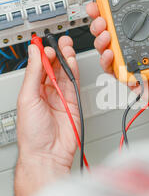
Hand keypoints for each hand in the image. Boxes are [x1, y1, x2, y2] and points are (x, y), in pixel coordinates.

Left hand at [15, 36, 79, 195]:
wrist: (48, 153)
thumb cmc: (32, 134)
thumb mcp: (28, 98)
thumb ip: (34, 74)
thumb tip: (34, 53)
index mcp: (31, 91)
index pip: (38, 67)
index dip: (41, 54)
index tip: (44, 45)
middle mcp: (46, 93)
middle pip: (52, 67)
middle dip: (55, 53)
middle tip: (58, 42)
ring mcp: (61, 97)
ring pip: (64, 73)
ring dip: (65, 59)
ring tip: (66, 47)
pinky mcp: (74, 102)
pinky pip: (74, 83)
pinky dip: (74, 71)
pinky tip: (71, 61)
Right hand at [87, 0, 148, 109]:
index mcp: (143, 31)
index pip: (120, 16)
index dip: (106, 8)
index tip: (100, 1)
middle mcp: (132, 45)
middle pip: (107, 31)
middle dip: (98, 22)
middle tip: (101, 19)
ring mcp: (128, 60)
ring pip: (104, 48)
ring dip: (100, 39)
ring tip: (106, 35)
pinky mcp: (126, 75)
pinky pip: (109, 68)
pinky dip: (106, 60)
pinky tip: (111, 53)